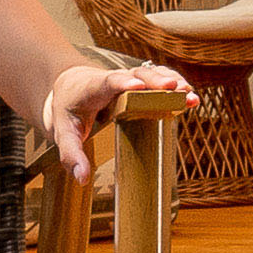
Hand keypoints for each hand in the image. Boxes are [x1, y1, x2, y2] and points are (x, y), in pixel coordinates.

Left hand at [39, 63, 185, 170]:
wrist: (71, 86)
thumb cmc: (68, 110)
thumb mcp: (63, 133)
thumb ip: (71, 155)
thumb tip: (83, 179)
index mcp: (91, 88)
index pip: (107, 82)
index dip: (122, 84)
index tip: (137, 87)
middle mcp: (113, 79)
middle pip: (136, 75)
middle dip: (155, 80)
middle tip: (173, 88)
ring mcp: (129, 79)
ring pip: (151, 73)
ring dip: (171, 81)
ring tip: (189, 93)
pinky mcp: (140, 82)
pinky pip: (158, 78)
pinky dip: (174, 83)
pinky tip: (190, 95)